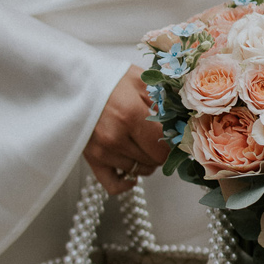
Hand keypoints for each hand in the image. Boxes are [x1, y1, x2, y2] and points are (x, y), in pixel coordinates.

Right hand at [86, 66, 168, 194]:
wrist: (75, 82)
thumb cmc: (109, 78)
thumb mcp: (140, 80)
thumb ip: (165, 98)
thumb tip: (188, 118)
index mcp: (130, 114)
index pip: (164, 146)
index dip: (173, 142)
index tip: (173, 134)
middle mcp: (115, 137)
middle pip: (154, 161)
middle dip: (160, 150)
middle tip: (156, 135)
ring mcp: (102, 151)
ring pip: (138, 171)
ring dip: (145, 161)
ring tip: (141, 142)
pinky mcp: (91, 159)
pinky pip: (114, 185)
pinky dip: (126, 182)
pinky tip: (132, 171)